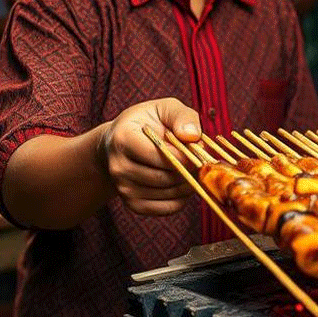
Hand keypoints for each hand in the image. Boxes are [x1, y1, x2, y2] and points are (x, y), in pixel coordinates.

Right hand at [100, 98, 202, 217]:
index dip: (184, 154)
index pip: (158, 154)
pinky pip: (166, 208)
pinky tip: (184, 183)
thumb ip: (182, 117)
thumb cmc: (148, 122)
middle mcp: (118, 166)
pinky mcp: (132, 203)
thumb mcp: (165, 108)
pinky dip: (182, 198)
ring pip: (168, 193)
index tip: (198, 149)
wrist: (120, 143)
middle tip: (200, 160)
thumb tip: (192, 136)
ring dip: (188, 183)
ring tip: (192, 169)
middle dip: (188, 169)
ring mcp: (123, 187)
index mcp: (123, 138)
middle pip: (164, 176)